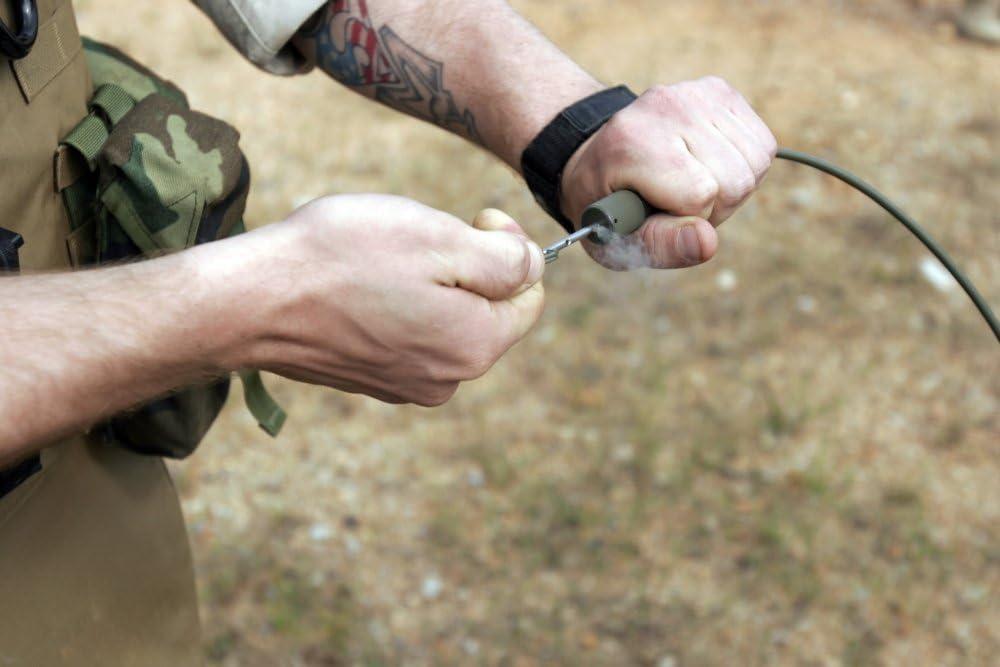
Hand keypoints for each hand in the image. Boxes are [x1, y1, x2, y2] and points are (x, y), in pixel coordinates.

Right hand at [229, 195, 544, 405]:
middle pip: (487, 309)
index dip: (506, 249)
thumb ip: (505, 259)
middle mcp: (448, 379)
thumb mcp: (439, 239)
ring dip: (428, 285)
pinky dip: (396, 306)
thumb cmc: (342, 259)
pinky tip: (358, 288)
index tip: (469, 220)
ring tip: (379, 263)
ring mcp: (406, 385)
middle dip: (464, 268)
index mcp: (476, 346)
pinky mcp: (372, 380)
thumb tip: (534, 266)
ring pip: (446, 319)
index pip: (530, 295)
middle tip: (414, 239)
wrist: (250, 302)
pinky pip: (408, 334)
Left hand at [558, 77, 776, 269]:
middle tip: (677, 203)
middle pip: (737, 180)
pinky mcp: (720, 90)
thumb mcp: (618, 240)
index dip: (691, 220)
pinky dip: (744, 165)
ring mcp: (695, 93)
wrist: (598, 155)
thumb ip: (661, 246)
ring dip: (731, 187)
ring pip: (757, 162)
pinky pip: (763, 144)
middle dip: (715, 207)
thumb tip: (707, 242)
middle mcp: (665, 106)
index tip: (662, 214)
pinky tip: (708, 164)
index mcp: (630, 142)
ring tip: (691, 184)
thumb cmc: (608, 205)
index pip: (701, 194)